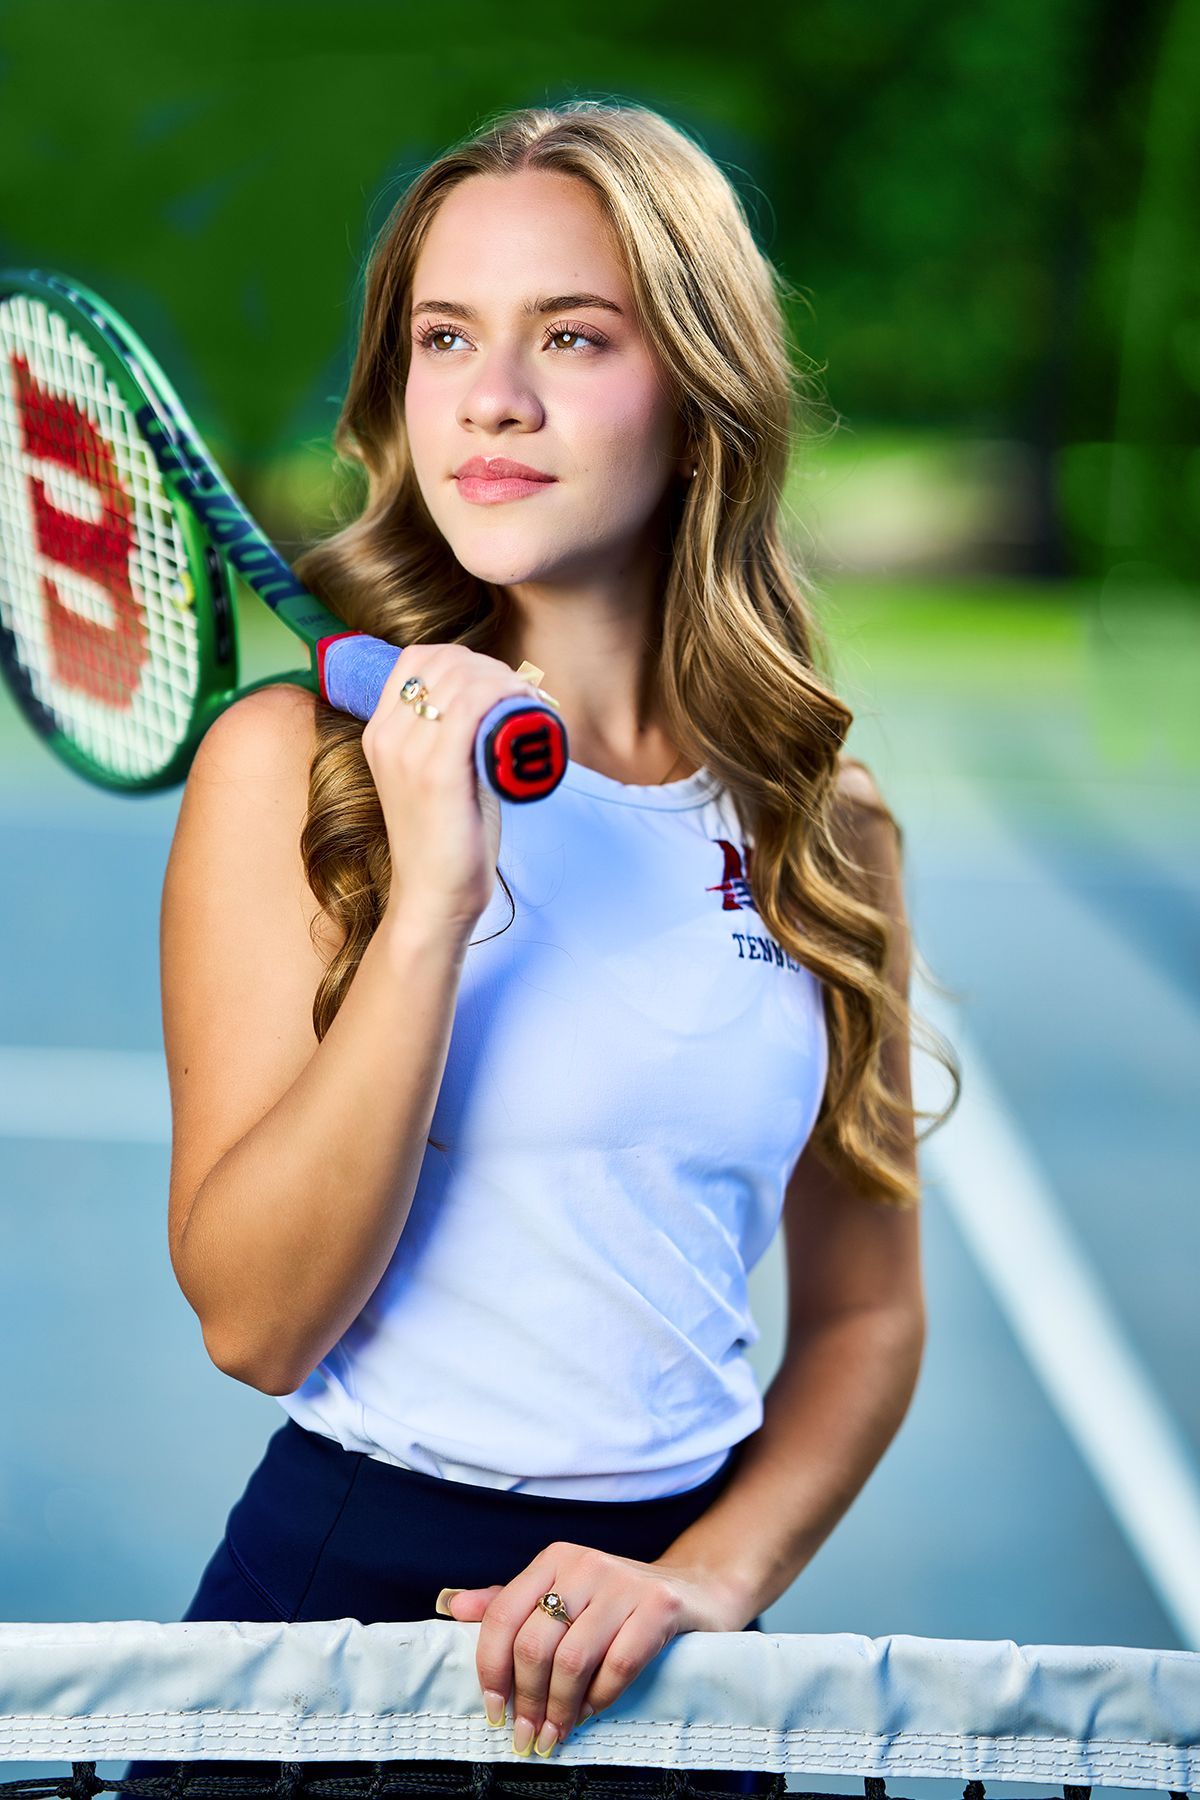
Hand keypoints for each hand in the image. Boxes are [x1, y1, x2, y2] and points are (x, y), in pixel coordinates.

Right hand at [360, 643, 546, 945]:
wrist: (433, 899)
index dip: (468, 660)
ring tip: (531, 706)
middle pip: (445, 662)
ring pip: (463, 678)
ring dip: (507, 680)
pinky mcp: (436, 773)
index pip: (419, 659)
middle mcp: (387, 735)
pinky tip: (526, 709)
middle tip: (526, 698)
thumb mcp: (437, 777)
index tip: (501, 686)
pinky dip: (505, 696)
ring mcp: (407, 753)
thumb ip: (450, 741)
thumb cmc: (447, 842)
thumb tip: (494, 709)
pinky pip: (472, 706)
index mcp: (380, 732)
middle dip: (495, 669)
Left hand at [434, 1542, 748, 1757]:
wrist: (694, 1591)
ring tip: (555, 1736)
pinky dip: (599, 1700)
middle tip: (527, 1737)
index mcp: (554, 1559)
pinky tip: (590, 1714)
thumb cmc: (616, 1604)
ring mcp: (624, 1583)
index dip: (490, 1668)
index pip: (502, 1613)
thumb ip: (510, 1603)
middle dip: (526, 1701)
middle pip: (534, 1643)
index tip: (493, 1711)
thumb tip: (452, 1607)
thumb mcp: (563, 1595)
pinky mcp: (660, 1605)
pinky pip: (618, 1665)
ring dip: (559, 1709)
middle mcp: (585, 1563)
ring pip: (572, 1659)